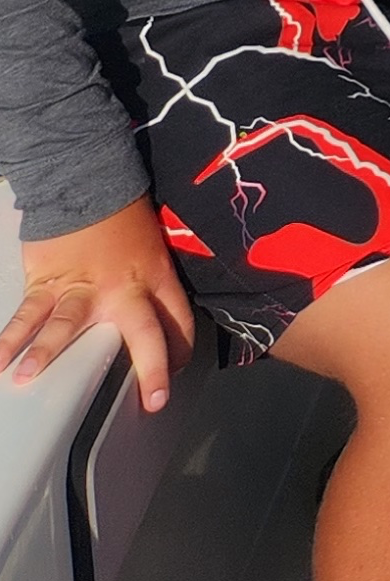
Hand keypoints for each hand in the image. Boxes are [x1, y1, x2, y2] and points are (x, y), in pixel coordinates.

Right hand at [0, 197, 194, 412]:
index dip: (180, 350)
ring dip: (47, 352)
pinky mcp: (47, 284)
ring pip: (66, 326)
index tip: (176, 375)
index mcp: (155, 277)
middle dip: (151, 367)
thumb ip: (150, 282)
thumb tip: (150, 312)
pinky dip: (10, 338)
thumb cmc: (122, 212)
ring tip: (31, 377)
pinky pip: (27, 315)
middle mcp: (122, 289)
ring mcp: (82, 289)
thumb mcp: (152, 246)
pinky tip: (0, 358)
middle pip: (143, 332)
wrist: (90, 183)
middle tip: (155, 398)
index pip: (177, 320)